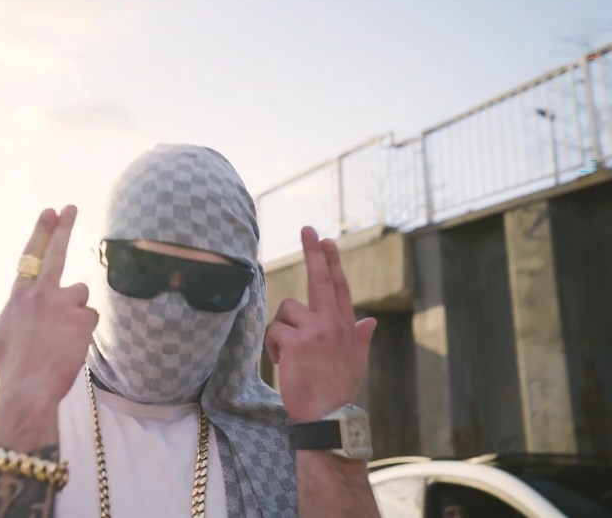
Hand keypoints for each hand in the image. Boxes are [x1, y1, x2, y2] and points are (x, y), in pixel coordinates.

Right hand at [0, 205, 98, 406]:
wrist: (28, 389)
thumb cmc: (8, 365)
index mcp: (19, 295)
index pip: (32, 255)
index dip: (41, 231)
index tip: (50, 211)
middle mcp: (41, 294)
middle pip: (57, 253)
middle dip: (64, 227)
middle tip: (70, 207)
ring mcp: (62, 305)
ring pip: (80, 294)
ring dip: (75, 308)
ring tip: (60, 334)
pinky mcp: (82, 320)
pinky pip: (90, 317)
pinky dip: (84, 329)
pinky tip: (70, 345)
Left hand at [265, 226, 376, 421]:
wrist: (329, 416)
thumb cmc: (338, 390)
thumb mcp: (356, 360)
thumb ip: (360, 336)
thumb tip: (370, 320)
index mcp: (346, 326)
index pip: (340, 286)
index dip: (332, 261)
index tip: (325, 240)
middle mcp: (333, 323)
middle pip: (321, 279)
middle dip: (314, 252)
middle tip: (307, 228)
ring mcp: (316, 330)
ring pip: (286, 311)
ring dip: (282, 331)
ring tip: (290, 355)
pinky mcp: (296, 341)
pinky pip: (274, 331)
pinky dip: (274, 348)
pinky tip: (284, 363)